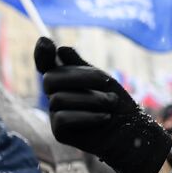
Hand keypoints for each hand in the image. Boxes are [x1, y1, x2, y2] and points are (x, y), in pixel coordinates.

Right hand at [34, 38, 171, 172]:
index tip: (45, 40)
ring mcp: (55, 114)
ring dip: (92, 99)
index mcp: (65, 81)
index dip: (42, 54)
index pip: (46, 65)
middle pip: (51, 79)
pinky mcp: (59, 132)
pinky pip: (63, 118)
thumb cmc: (116, 104)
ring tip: (111, 103)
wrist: (130, 133)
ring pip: (59, 99)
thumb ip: (81, 67)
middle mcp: (55, 96)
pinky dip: (87, 116)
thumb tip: (62, 49)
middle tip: (106, 81)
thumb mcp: (103, 80)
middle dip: (80, 77)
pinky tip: (104, 117)